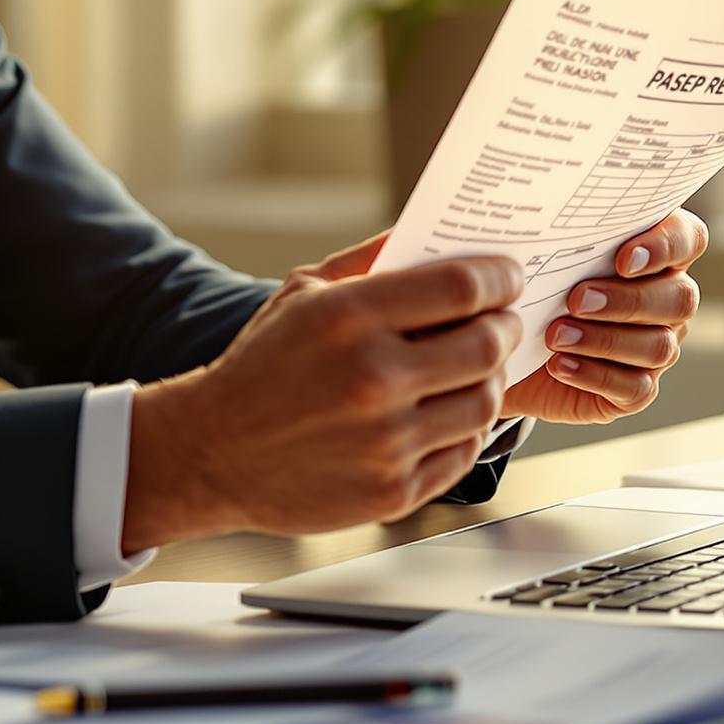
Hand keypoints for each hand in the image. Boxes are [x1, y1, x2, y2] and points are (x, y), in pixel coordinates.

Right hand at [121, 244, 524, 551]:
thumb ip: (368, 260)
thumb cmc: (261, 365)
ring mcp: (386, 441)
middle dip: (506, 326)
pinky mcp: (394, 490)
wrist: (214, 451)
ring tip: (478, 366)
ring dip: (492, 378)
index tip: (508, 276)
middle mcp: (371, 379)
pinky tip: (451, 410)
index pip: (458, 287)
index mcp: (347, 319)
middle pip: (485, 343)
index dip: (498, 278)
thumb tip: (431, 232)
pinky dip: (468, 427)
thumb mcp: (302, 293)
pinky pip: (464, 452)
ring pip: (484, 402)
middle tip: (504, 320)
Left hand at [499, 210, 706, 425]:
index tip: (624, 258)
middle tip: (576, 300)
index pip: (687, 238)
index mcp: (654, 255)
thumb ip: (560, 233)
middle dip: (627, 299)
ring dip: (604, 339)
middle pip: (679, 298)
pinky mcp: (636, 389)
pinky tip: (559, 364)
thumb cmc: (534, 284)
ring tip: (556, 334)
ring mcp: (656, 346)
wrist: (510, 345)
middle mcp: (666, 300)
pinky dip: (595, 375)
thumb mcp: (542, 254)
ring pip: (658, 345)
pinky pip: (635, 387)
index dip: (666, 246)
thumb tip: (541, 212)